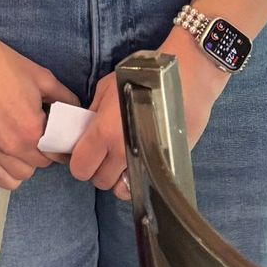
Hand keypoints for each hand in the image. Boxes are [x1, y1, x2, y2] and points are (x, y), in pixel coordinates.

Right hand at [0, 31, 79, 191]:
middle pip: (40, 165)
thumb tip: (76, 111)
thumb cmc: (3, 64)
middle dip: (45, 152)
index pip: (58, 154)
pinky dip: (6, 171)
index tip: (61, 137)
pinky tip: (9, 154)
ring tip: (24, 145)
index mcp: (31, 129)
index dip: (62, 145)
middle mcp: (12, 145)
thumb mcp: (43, 78)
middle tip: (43, 135)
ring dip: (26, 164)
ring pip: (19, 176)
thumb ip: (65, 98)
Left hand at [70, 31, 227, 198]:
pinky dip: (139, 181)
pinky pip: (145, 185)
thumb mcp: (107, 87)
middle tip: (105, 155)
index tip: (85, 153)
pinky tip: (141, 165)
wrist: (186, 78)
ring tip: (123, 162)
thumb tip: (87, 129)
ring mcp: (146, 162)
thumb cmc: (143, 77)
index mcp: (104, 132)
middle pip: (100, 181)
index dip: (79, 162)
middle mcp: (122, 152)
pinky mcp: (166, 166)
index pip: (80, 167)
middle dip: (99, 170)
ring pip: (121, 189)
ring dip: (118, 179)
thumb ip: (94, 112)